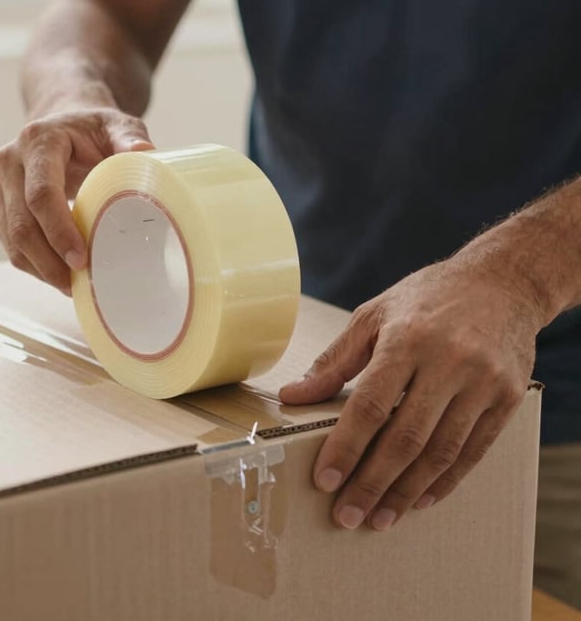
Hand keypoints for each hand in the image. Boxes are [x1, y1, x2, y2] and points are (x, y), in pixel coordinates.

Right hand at [0, 106, 153, 292]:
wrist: (63, 125)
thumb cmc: (92, 130)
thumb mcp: (115, 125)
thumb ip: (129, 136)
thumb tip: (146, 152)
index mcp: (37, 140)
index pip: (40, 193)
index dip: (58, 230)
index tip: (81, 259)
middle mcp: (9, 162)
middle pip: (22, 224)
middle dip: (50, 261)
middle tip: (79, 284)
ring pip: (13, 240)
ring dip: (41, 269)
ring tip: (72, 286)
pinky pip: (11, 244)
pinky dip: (35, 265)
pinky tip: (60, 275)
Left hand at [279, 257, 540, 531]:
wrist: (501, 282)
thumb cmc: (427, 297)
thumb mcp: (374, 315)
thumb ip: (335, 360)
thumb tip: (293, 396)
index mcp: (407, 339)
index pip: (370, 405)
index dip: (345, 447)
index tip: (324, 480)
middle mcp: (448, 362)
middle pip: (406, 437)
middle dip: (372, 483)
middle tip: (347, 515)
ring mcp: (483, 382)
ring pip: (441, 451)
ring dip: (407, 492)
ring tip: (380, 518)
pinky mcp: (508, 397)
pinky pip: (474, 450)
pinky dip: (446, 480)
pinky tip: (420, 498)